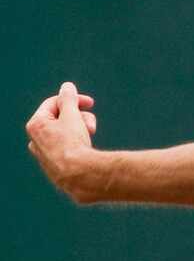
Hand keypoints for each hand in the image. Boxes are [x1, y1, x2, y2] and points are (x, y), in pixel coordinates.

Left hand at [26, 82, 99, 202]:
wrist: (78, 174)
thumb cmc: (73, 143)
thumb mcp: (72, 115)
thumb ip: (69, 99)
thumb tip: (66, 87)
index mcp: (36, 124)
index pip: (54, 103)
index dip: (74, 99)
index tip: (90, 103)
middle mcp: (35, 138)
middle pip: (61, 117)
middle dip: (79, 117)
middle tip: (91, 124)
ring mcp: (43, 152)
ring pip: (65, 131)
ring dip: (80, 129)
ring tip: (91, 136)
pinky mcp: (53, 163)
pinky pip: (66, 144)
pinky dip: (77, 141)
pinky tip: (86, 147)